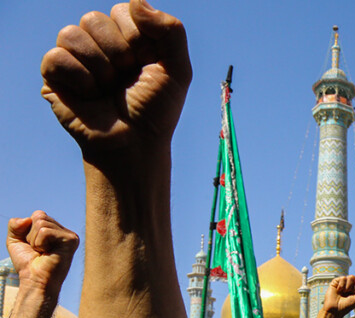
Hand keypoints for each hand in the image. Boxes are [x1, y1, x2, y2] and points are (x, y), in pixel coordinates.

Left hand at [7, 212, 78, 294]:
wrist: (35, 280)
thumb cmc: (27, 263)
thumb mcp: (15, 240)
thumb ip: (15, 225)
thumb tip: (27, 219)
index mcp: (56, 230)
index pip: (38, 214)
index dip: (28, 230)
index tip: (34, 246)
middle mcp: (65, 231)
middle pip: (39, 216)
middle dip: (30, 234)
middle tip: (38, 250)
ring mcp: (70, 235)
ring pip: (41, 223)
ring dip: (34, 240)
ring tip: (43, 252)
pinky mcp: (71, 240)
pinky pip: (45, 231)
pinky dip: (39, 243)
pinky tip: (47, 253)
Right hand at [40, 0, 191, 160]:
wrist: (134, 144)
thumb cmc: (156, 110)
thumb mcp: (178, 70)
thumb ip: (171, 30)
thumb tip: (136, 2)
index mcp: (128, 37)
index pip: (123, 11)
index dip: (136, 38)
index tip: (145, 63)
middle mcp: (100, 43)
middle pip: (93, 18)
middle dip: (117, 53)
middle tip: (125, 79)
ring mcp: (76, 58)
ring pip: (71, 34)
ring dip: (98, 68)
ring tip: (108, 89)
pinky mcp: (55, 76)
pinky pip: (56, 57)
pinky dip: (79, 79)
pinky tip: (90, 95)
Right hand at [322, 275, 354, 317]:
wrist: (335, 309)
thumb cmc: (347, 305)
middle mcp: (352, 285)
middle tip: (349, 294)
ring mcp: (345, 282)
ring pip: (351, 277)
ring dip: (348, 286)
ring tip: (344, 292)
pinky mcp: (337, 281)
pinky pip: (343, 278)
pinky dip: (342, 285)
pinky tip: (339, 290)